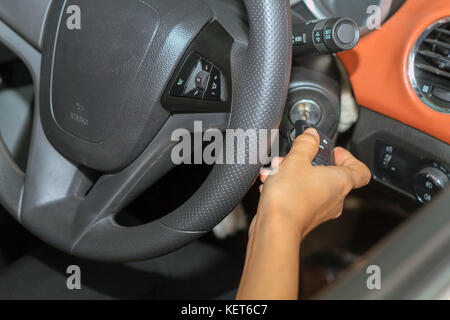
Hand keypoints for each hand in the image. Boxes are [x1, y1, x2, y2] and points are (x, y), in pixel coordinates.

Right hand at [256, 128, 370, 238]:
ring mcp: (320, 211)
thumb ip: (305, 143)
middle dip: (308, 162)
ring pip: (311, 185)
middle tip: (294, 157)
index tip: (331, 151)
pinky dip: (286, 188)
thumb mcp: (296, 159)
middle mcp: (335, 199)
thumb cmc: (289, 198)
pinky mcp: (304, 218)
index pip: (361, 170)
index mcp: (340, 182)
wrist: (275, 228)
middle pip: (329, 175)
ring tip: (275, 171)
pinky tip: (271, 184)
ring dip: (292, 174)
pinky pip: (299, 197)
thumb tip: (311, 135)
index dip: (349, 157)